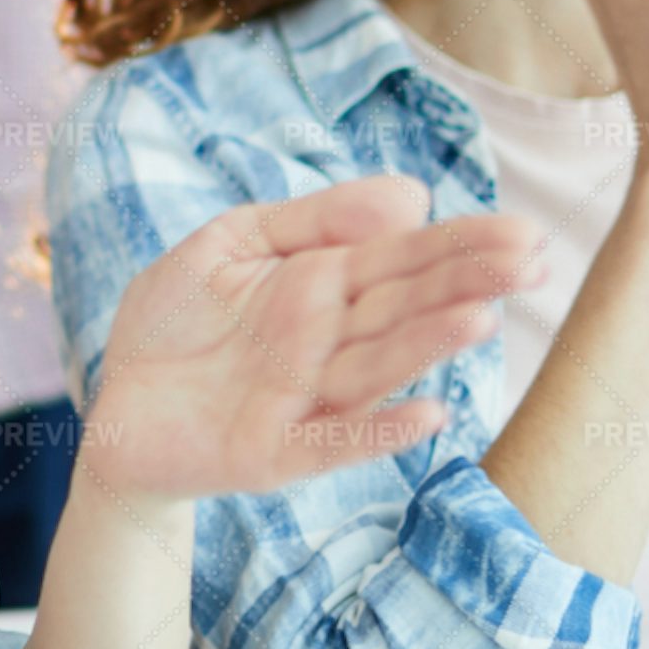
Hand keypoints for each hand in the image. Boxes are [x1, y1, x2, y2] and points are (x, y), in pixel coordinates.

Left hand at [80, 176, 538, 499]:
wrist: (116, 406)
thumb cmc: (178, 321)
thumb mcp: (234, 243)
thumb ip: (315, 221)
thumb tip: (411, 195)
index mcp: (322, 285)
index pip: (402, 259)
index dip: (460, 245)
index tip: (525, 233)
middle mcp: (327, 344)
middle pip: (402, 309)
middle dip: (464, 284)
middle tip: (532, 264)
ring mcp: (306, 400)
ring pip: (376, 368)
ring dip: (426, 347)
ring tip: (481, 317)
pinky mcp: (274, 453)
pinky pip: (332, 443)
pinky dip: (376, 432)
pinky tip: (427, 415)